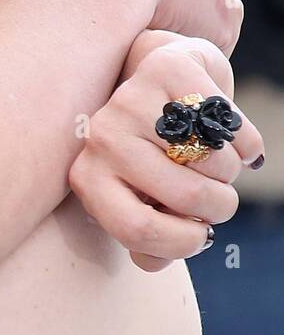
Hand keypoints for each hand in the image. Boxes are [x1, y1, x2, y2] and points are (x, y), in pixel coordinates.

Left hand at [70, 31, 263, 270]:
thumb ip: (146, 237)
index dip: (183, 243)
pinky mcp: (167, 71)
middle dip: (219, 206)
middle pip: (187, 198)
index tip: (200, 235)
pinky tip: (226, 132)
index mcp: (88, 178)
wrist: (158, 82)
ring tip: (212, 158)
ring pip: (216, 163)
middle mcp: (101, 138)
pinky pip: (232, 127)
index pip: (136, 229)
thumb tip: (150, 262)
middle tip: (216, 194)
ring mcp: (130, 101)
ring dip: (231, 171)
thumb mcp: (141, 197)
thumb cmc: (152, 154)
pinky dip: (246, 142)